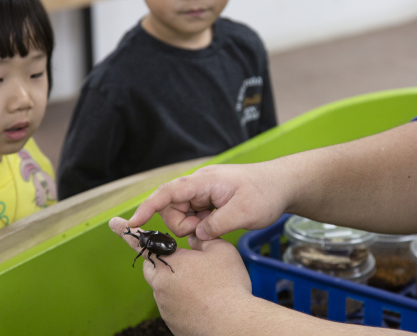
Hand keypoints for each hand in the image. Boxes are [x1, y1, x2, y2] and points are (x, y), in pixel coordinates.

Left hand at [109, 217, 252, 335]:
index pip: (144, 242)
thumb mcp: (220, 249)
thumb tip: (194, 240)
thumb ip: (203, 239)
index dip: (128, 232)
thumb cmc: (226, 285)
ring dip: (177, 283)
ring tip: (204, 285)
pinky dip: (184, 300)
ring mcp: (165, 306)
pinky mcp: (173, 322)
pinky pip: (174, 305)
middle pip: (153, 267)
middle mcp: (161, 285)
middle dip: (162, 261)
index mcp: (169, 262)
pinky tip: (204, 300)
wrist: (232, 324)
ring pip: (164, 287)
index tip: (114, 223)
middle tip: (184, 262)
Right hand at [128, 163, 288, 239]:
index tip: (133, 222)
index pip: (168, 192)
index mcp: (204, 181)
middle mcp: (199, 185)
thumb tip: (196, 235)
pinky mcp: (209, 201)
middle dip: (183, 225)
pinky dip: (201, 226)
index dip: (148, 207)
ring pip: (182, 215)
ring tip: (219, 226)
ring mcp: (204, 193)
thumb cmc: (265, 193)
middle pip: (172, 208)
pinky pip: (194, 217)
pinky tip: (219, 226)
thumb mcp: (243, 213)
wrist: (283, 185)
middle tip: (206, 231)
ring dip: (194, 227)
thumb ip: (215, 225)